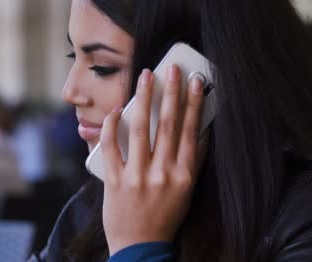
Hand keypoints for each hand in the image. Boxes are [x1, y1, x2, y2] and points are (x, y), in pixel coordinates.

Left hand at [101, 65, 204, 254]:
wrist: (140, 247)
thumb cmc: (164, 217)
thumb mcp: (186, 192)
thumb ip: (192, 162)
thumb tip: (199, 132)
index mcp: (183, 175)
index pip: (190, 131)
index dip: (194, 103)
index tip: (196, 81)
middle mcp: (162, 174)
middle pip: (168, 125)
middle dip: (171, 92)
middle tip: (173, 68)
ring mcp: (137, 177)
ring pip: (141, 130)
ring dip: (144, 99)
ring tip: (146, 77)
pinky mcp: (115, 181)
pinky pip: (112, 147)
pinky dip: (113, 126)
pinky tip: (117, 110)